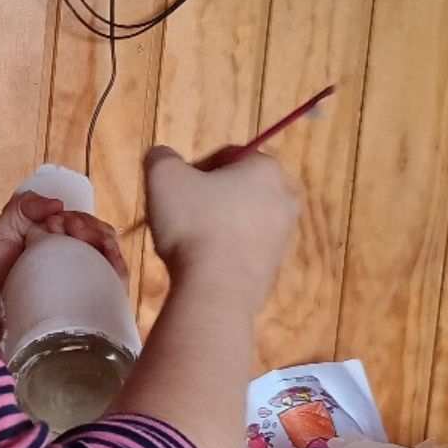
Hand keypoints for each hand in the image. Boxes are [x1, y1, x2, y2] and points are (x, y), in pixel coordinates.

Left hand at [0, 192, 128, 352]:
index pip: (83, 223)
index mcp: (58, 243)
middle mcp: (75, 261)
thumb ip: (24, 208)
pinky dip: (119, 269)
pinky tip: (110, 260)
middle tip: (66, 228)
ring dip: (102, 242)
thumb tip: (58, 203)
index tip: (54, 221)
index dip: (75, 218)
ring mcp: (85, 282)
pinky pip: (116, 286)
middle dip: (87, 227)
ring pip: (110, 257)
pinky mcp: (90, 305)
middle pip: (100, 237)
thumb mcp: (3, 232)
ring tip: (79, 238)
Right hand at [143, 147, 299, 314]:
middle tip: (181, 213)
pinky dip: (224, 249)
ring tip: (188, 240)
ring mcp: (284, 235)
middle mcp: (285, 197)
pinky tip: (201, 261)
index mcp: (266, 168)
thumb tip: (163, 156)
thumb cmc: (194, 223)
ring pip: (240, 218)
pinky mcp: (274, 266)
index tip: (176, 189)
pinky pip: (243, 246)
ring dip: (215, 223)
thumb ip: (161, 157)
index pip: (227, 155)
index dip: (195, 168)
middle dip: (208, 196)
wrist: (216, 291)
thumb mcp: (164, 176)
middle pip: (237, 187)